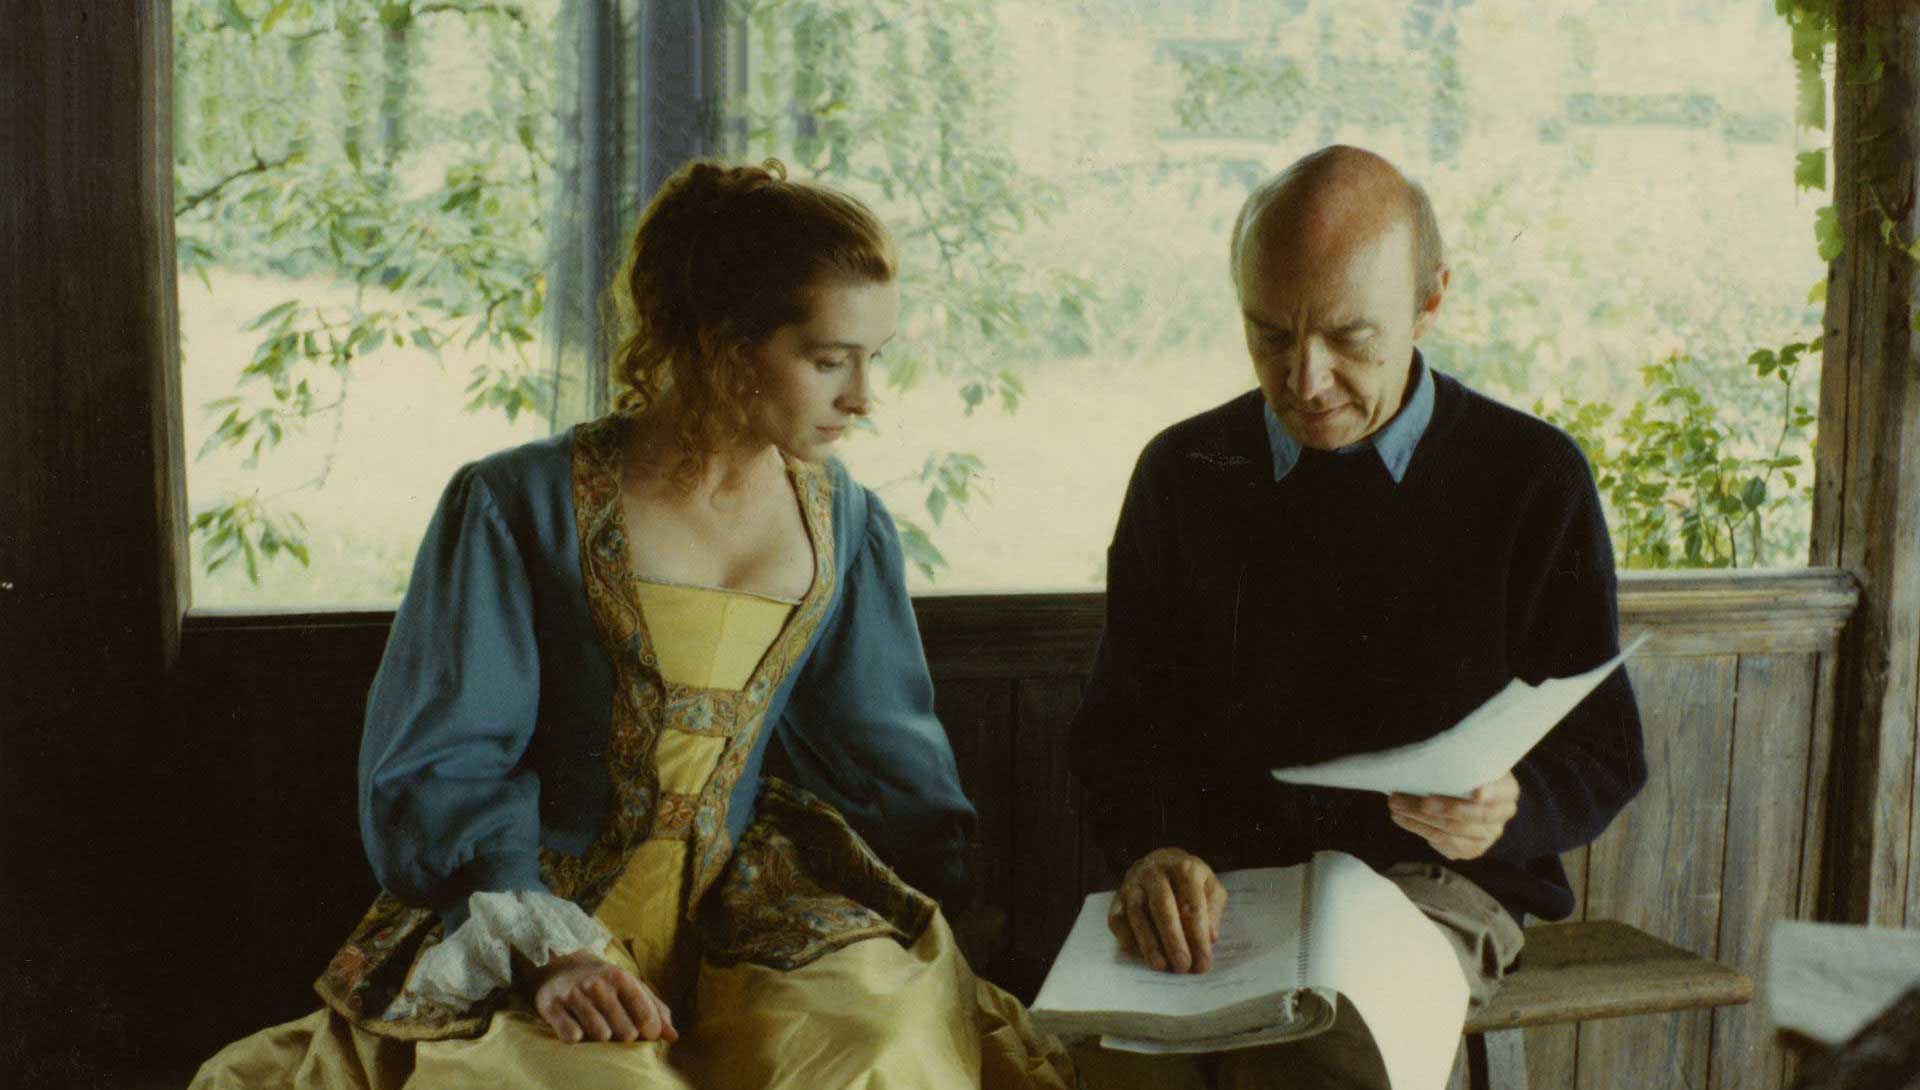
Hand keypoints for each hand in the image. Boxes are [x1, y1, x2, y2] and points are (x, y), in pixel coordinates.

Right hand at [518, 949, 678, 1043]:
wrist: (560, 966)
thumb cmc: (604, 983)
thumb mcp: (631, 988)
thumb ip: (655, 1010)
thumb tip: (673, 1036)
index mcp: (621, 978)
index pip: (645, 1014)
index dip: (650, 1031)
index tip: (647, 1035)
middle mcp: (598, 984)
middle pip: (625, 1030)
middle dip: (626, 1036)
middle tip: (620, 1032)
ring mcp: (574, 994)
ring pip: (600, 1034)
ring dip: (602, 1039)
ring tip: (600, 1030)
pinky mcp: (552, 1006)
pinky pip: (570, 1035)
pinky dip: (576, 1038)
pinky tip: (577, 1030)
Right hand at [1108, 847, 1228, 973]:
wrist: (1160, 861)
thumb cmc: (1190, 880)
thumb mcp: (1210, 887)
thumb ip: (1213, 910)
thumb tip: (1209, 938)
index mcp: (1184, 868)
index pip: (1192, 905)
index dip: (1198, 936)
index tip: (1204, 962)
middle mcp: (1155, 872)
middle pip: (1162, 906)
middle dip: (1172, 939)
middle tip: (1182, 966)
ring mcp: (1133, 884)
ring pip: (1137, 913)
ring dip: (1148, 942)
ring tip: (1160, 966)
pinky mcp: (1117, 897)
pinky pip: (1117, 919)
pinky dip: (1128, 939)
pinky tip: (1141, 955)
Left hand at [1388, 773, 1520, 860]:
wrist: (1475, 797)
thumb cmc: (1468, 773)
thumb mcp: (1471, 762)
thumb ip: (1460, 760)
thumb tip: (1430, 756)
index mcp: (1507, 790)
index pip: (1502, 792)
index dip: (1490, 793)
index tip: (1476, 792)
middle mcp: (1502, 815)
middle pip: (1471, 815)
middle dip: (1440, 808)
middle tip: (1412, 799)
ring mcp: (1488, 836)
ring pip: (1452, 832)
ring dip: (1420, 819)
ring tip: (1396, 806)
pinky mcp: (1471, 849)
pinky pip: (1445, 844)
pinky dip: (1421, 830)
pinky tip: (1404, 819)